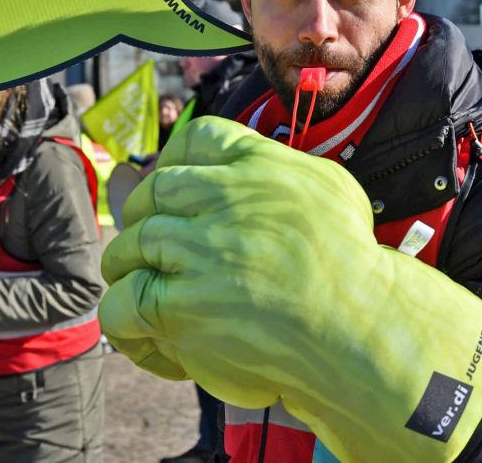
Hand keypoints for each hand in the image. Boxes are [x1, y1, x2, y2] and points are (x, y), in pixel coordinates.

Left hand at [99, 117, 481, 460]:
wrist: (361, 331)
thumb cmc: (352, 268)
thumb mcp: (326, 188)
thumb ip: (273, 171)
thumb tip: (230, 172)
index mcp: (258, 166)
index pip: (196, 141)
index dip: (173, 163)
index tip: (171, 192)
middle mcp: (221, 199)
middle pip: (152, 195)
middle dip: (144, 222)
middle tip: (155, 252)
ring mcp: (196, 250)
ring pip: (128, 249)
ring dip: (131, 273)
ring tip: (151, 300)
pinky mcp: (178, 305)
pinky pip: (121, 306)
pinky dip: (126, 325)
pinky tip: (151, 340)